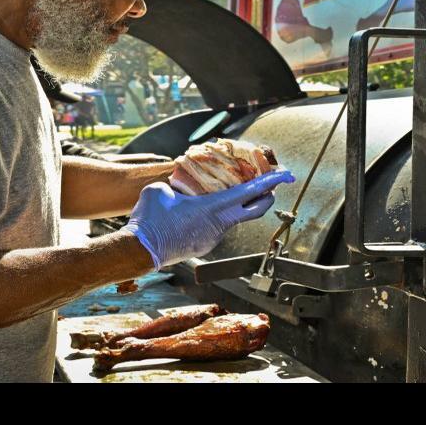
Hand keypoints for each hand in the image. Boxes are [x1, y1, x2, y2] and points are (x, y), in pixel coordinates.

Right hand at [121, 170, 295, 268]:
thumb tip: (176, 187)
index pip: (250, 193)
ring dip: (234, 208)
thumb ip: (174, 185)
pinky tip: (204, 211)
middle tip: (269, 186)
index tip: (285, 175)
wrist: (140, 250)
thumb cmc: (150, 219)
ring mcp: (213, 238)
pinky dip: (217, 218)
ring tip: (225, 193)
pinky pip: (217, 228)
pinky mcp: (204, 246)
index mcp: (213, 208)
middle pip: (254, 211)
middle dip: (266, 197)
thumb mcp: (159, 190)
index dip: (270, 182)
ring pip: (232, 219)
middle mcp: (219, 225)